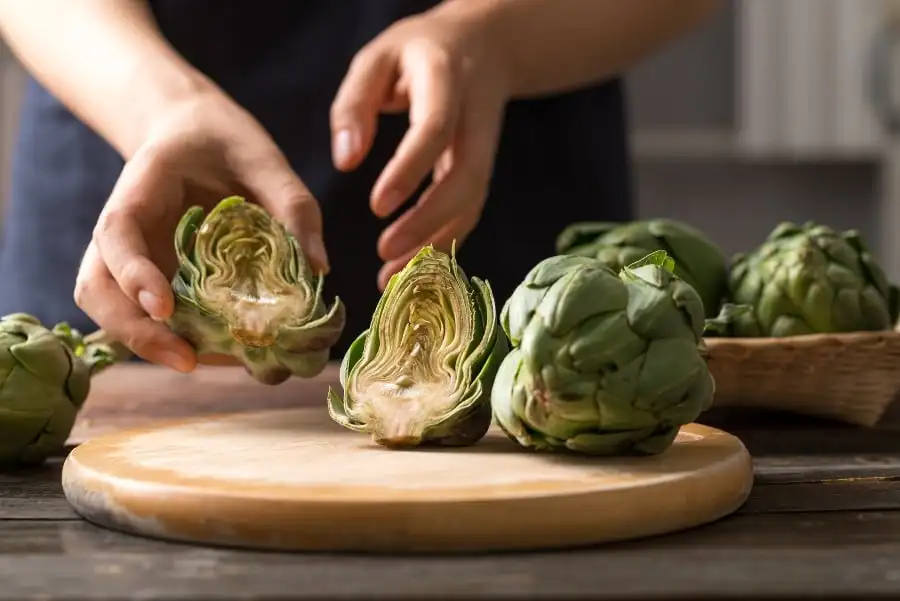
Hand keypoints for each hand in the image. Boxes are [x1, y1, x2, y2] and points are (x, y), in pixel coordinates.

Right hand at [73, 92, 327, 372]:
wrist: (195, 136)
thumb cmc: (225, 143)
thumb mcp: (264, 159)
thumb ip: (292, 205)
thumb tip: (318, 269)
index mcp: (140, 191)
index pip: (117, 235)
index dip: (134, 274)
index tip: (163, 307)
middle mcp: (124, 235)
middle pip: (98, 290)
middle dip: (135, 332)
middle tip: (188, 360)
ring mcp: (132, 262)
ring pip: (114, 313)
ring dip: (154, 346)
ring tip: (213, 365)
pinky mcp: (152, 282)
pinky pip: (151, 320)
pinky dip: (180, 342)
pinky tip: (227, 354)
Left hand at [330, 3, 509, 288]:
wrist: (483, 45)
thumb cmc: (416, 51)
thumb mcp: (377, 58)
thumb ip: (355, 104)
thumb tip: (345, 161)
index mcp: (446, 80)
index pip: (435, 130)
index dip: (410, 171)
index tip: (377, 207)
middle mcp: (474, 118)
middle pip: (464, 178)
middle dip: (427, 221)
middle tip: (384, 254)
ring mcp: (485, 147)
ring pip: (472, 203)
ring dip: (436, 243)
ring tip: (391, 276)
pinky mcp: (483, 169)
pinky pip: (470, 210)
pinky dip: (444, 242)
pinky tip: (413, 264)